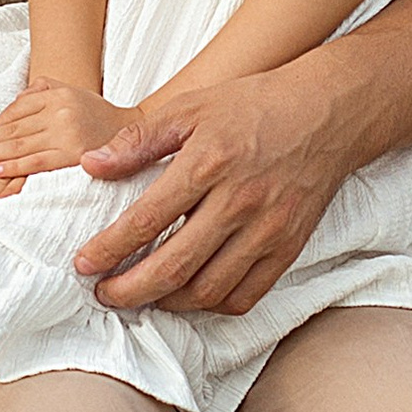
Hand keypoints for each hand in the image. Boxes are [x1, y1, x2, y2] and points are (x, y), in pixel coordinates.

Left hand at [0, 79, 129, 203]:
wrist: (132, 130)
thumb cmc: (93, 113)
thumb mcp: (67, 91)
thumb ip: (37, 93)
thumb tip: (9, 108)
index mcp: (55, 94)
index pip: (14, 112)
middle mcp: (59, 111)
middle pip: (13, 129)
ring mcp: (67, 133)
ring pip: (21, 145)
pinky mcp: (74, 155)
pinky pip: (39, 161)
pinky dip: (17, 166)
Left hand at [70, 64, 350, 314]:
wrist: (327, 114)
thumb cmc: (253, 106)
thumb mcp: (190, 106)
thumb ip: (138, 141)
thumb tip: (91, 165)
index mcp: (208, 163)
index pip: (147, 220)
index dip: (109, 249)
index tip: (83, 264)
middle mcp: (239, 202)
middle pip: (175, 266)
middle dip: (129, 289)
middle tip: (103, 293)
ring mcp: (268, 229)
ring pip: (208, 290)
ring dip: (167, 302)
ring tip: (142, 294)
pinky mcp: (289, 248)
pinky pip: (246, 295)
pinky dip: (212, 305)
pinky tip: (189, 295)